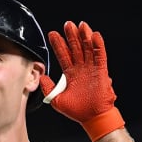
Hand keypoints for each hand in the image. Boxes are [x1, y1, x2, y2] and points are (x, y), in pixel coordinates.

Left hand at [38, 21, 124, 141]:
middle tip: (67, 24)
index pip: (63, 55)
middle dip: (71, 36)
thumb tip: (41, 77)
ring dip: (84, 37)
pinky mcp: (101, 71)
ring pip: (87, 49)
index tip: (52, 34)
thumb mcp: (57, 99)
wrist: (92, 118)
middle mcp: (81, 69)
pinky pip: (100, 56)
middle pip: (75, 48)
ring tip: (80, 25)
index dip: (58, 45)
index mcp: (71, 74)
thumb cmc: (77, 111)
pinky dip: (98, 45)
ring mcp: (91, 69)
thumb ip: (48, 88)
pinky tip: (95, 35)